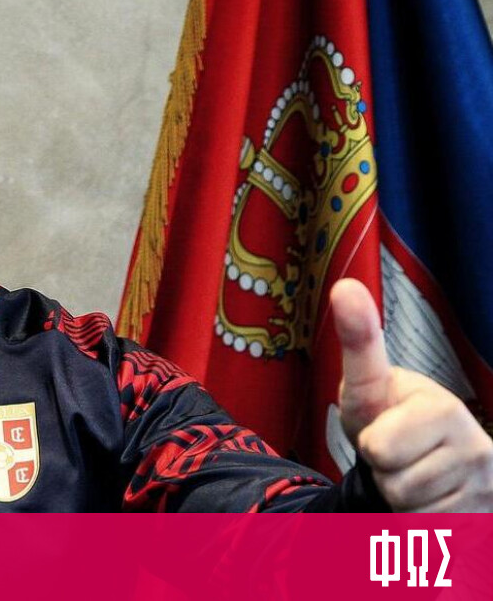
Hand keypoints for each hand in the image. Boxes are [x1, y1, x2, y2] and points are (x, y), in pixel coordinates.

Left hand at [333, 278, 492, 511]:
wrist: (417, 455)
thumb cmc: (386, 414)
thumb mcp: (367, 383)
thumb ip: (359, 341)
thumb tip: (344, 286)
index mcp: (445, 410)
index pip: (380, 450)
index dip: (373, 444)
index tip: (387, 429)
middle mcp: (477, 449)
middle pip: (395, 486)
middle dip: (385, 474)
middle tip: (396, 455)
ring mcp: (485, 489)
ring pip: (410, 513)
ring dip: (400, 499)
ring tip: (411, 474)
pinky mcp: (482, 520)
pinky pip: (427, 536)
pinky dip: (417, 524)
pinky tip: (427, 500)